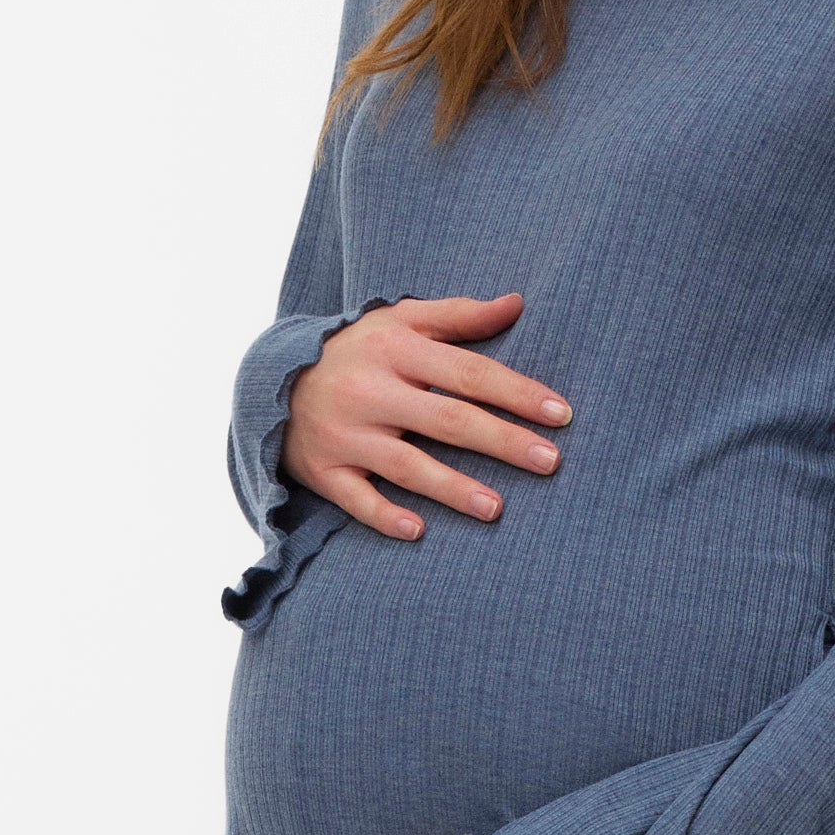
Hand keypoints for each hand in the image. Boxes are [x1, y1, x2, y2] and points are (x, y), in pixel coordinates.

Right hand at [282, 292, 571, 540]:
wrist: (274, 383)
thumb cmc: (358, 351)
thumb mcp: (400, 321)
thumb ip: (459, 315)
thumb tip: (517, 303)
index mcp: (395, 349)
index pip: (468, 372)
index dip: (516, 392)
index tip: (560, 414)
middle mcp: (370, 391)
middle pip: (448, 420)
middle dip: (502, 441)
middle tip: (550, 461)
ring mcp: (345, 434)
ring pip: (407, 466)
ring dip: (453, 489)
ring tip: (497, 508)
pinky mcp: (324, 471)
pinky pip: (356, 500)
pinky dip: (385, 516)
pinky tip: (419, 531)